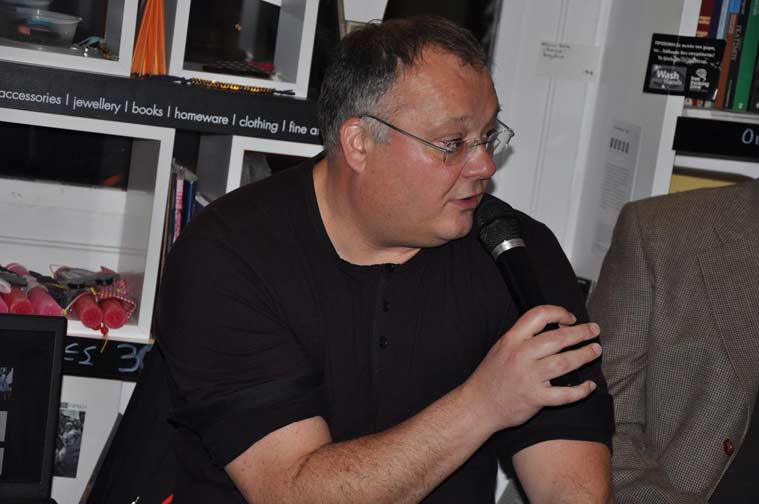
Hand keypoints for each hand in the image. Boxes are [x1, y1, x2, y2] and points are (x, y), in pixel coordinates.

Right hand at [464, 305, 600, 431]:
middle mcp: (521, 355)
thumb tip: (552, 328)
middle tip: (594, 330)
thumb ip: (522, 338)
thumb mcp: (501, 348)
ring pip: (564, 363)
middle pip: (558, 338)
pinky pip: (564, 394)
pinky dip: (580, 391)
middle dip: (581, 332)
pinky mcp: (535, 398)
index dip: (559, 313)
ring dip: (584, 355)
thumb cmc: (491, 377)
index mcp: (511, 339)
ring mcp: (529, 377)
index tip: (570, 318)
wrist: (478, 405)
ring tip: (595, 350)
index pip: (538, 315)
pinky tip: (589, 386)